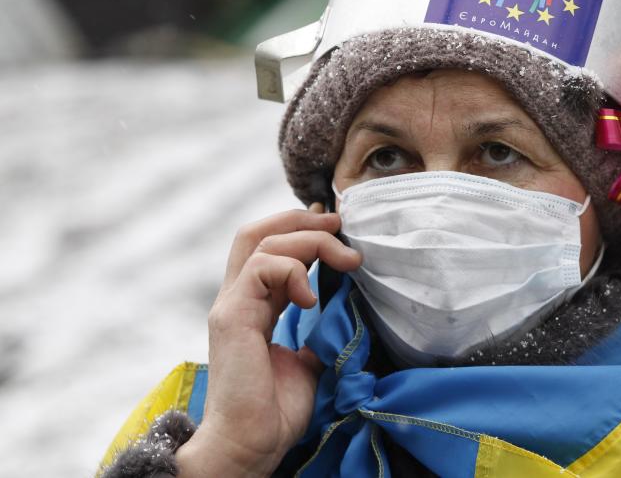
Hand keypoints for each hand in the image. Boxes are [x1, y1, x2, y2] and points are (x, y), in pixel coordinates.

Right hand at [176, 205, 360, 477]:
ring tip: (346, 260)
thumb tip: (344, 312)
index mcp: (254, 305)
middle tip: (339, 224)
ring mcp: (231, 304)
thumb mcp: (307, 361)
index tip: (339, 231)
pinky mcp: (231, 315)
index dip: (303, 230)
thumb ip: (317, 332)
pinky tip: (311, 296)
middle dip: (301, 218)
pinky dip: (292, 270)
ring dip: (310, 241)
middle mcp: (238, 298)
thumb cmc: (275, 412)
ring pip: (261, 240)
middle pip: (257, 231)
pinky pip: (260, 268)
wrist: (251, 445)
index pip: (270, 247)